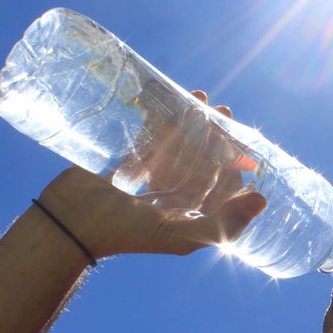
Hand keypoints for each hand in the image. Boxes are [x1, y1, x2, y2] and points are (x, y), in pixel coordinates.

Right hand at [36, 91, 266, 258]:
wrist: (69, 224)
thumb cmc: (126, 234)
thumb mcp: (180, 235)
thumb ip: (223, 224)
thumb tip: (263, 201)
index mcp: (188, 218)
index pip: (221, 188)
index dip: (234, 164)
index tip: (242, 139)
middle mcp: (172, 200)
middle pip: (202, 163)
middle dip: (215, 136)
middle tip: (223, 110)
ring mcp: (148, 181)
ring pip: (177, 148)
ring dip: (190, 124)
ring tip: (199, 97)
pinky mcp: (126, 165)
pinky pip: (149, 140)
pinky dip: (160, 122)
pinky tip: (168, 101)